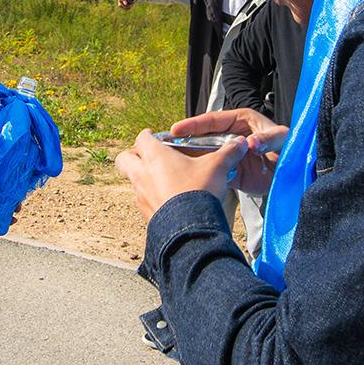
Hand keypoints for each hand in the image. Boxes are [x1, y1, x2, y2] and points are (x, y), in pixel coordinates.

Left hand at [116, 128, 249, 220]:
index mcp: (154, 156)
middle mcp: (142, 174)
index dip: (148, 135)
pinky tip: (167, 200)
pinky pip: (143, 201)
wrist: (192, 228)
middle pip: (124, 159)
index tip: (155, 136)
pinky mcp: (146, 213)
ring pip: (132, 181)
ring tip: (162, 180)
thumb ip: (228, 153)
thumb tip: (240, 144)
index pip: (141, 138)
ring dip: (142, 177)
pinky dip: (151, 197)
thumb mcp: (217, 167)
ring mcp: (141, 195)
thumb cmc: (199, 192)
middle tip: (148, 157)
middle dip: (132, 155)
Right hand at [171, 108, 287, 195]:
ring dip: (188, 159)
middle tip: (163, 146)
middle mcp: (229, 137)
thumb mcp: (281, 139)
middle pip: (202, 138)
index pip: (212, 121)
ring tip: (167, 163)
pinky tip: (184, 178)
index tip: (176, 129)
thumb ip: (267, 139)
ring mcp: (228, 155)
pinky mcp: (229, 173)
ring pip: (203, 155)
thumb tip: (250, 143)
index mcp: (239, 121)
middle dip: (183, 141)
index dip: (193, 125)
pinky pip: (211, 172)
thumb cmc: (289, 148)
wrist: (295, 174)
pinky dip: (199, 174)